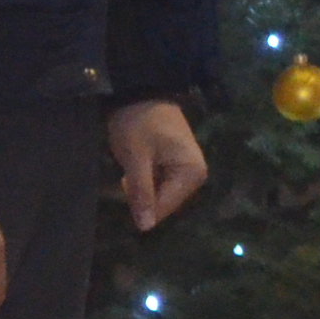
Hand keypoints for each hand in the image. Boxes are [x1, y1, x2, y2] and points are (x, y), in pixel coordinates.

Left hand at [107, 99, 207, 232]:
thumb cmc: (138, 124)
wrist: (139, 90)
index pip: (164, 207)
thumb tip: (145, 227)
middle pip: (164, 202)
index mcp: (192, 173)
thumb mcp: (136, 158)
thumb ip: (142, 193)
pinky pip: (160, 182)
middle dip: (142, 195)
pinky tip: (135, 166)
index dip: (140, 204)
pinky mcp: (178, 163)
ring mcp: (188, 168)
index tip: (123, 186)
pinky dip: (145, 179)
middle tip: (126, 174)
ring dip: (142, 187)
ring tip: (129, 168)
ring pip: (160, 193)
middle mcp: (196, 174)